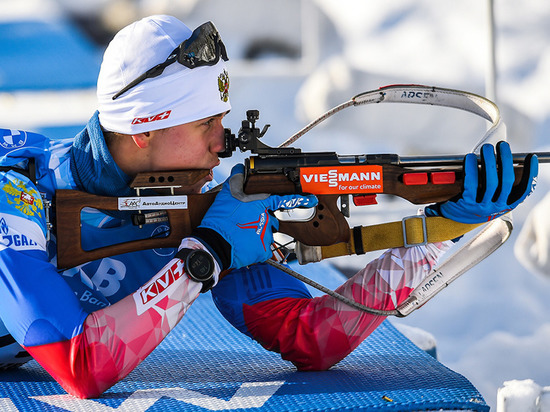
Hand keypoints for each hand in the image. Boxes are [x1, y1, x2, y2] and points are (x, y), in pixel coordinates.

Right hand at [193, 164, 317, 269]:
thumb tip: (240, 169)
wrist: (214, 243)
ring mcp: (266, 235)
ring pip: (266, 233)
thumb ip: (236, 179)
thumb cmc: (220, 220)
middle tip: (246, 223)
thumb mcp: (226, 194)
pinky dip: (256, 247)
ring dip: (257, 233)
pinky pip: (264, 247)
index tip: (311, 199)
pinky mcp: (263, 250)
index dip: (298, 199)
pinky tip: (244, 245)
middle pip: (271, 219)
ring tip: (242, 234)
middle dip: (261, 220)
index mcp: (261, 205)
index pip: (283, 200)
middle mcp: (266, 219)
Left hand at [425, 141, 537, 223]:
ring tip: (487, 148)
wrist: (453, 218)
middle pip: (507, 182)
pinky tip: (470, 158)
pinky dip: (471, 169)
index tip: (530, 157)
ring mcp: (482, 207)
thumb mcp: (490, 197)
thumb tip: (503, 158)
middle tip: (502, 145)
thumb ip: (499, 183)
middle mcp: (496, 208)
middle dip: (506, 161)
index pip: (523, 190)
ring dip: (490, 162)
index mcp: (506, 205)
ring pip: (491, 183)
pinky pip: (471, 185)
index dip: (530, 174)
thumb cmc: (474, 201)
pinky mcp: (467, 205)